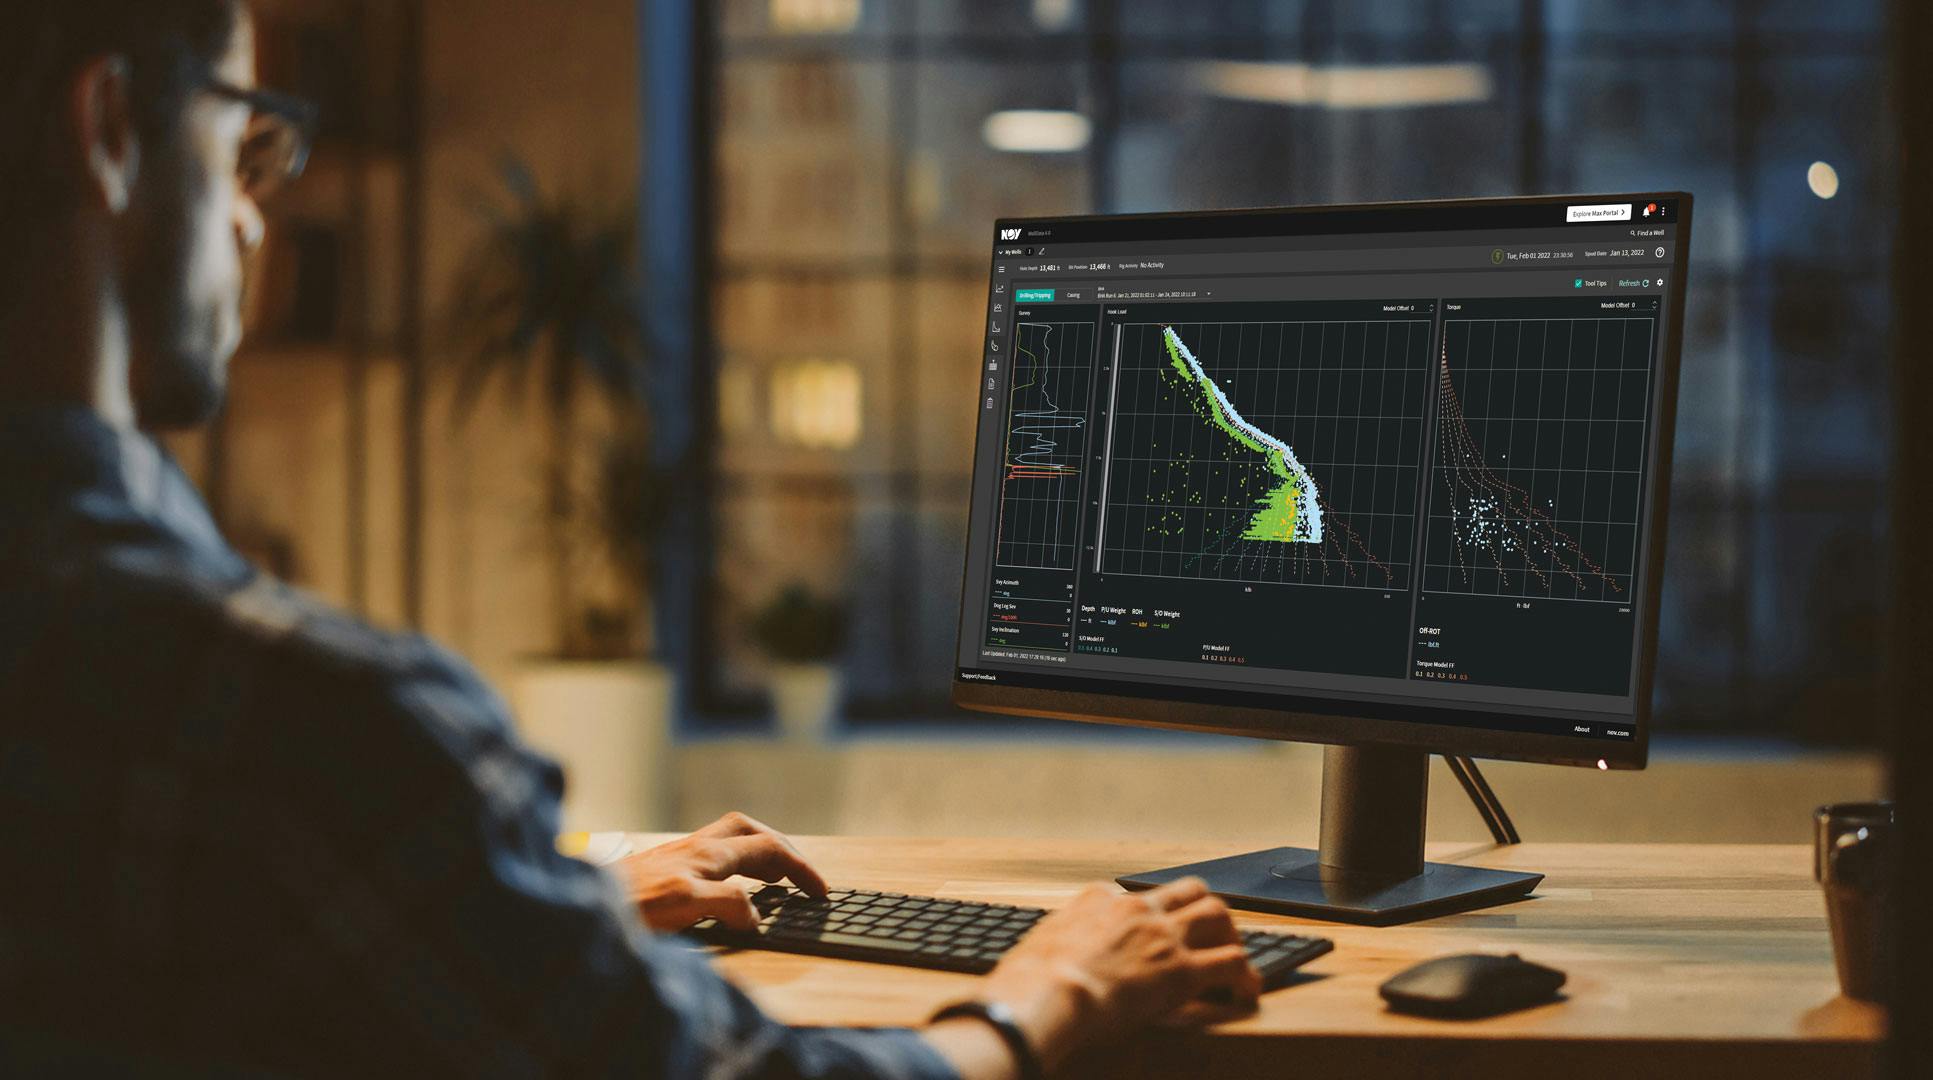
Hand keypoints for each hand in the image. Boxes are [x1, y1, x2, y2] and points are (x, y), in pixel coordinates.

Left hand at [615, 812, 828, 932]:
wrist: (582, 905)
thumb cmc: (628, 906)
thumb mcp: (685, 906)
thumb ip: (727, 904)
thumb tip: (755, 915)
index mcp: (708, 854)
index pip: (769, 849)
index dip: (800, 868)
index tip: (820, 891)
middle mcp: (695, 848)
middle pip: (750, 831)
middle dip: (781, 847)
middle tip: (799, 874)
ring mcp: (677, 856)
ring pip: (729, 839)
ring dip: (757, 851)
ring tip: (772, 878)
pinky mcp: (663, 870)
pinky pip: (710, 856)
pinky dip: (732, 866)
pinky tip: (725, 887)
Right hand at [963, 878, 1258, 1070]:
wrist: (1047, 993)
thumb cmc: (1031, 980)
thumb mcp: (1036, 945)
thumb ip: (1052, 942)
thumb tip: (1042, 956)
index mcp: (1098, 900)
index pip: (1135, 895)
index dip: (1150, 915)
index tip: (1154, 931)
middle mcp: (1136, 908)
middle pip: (1188, 890)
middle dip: (1204, 909)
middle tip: (1212, 932)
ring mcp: (1162, 935)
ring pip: (1217, 914)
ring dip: (1230, 934)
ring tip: (1235, 959)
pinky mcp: (1182, 968)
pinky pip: (1230, 963)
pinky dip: (1245, 976)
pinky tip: (1247, 991)